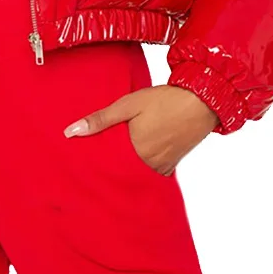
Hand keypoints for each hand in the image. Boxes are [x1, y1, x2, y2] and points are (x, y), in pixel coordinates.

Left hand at [63, 85, 218, 175]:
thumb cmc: (164, 100)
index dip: (94, 166)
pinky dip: (142, 166)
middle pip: (122, 172)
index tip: (80, 165)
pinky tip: (135, 156)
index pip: (107, 168)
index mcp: (136, 153)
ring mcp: (163, 167)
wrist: (202, 100)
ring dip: (126, 167)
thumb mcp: (128, 104)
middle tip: (92, 163)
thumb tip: (70, 132)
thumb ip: (100, 119)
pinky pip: (152, 171)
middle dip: (109, 168)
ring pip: (137, 173)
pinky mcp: (172, 164)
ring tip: (111, 159)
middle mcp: (149, 166)